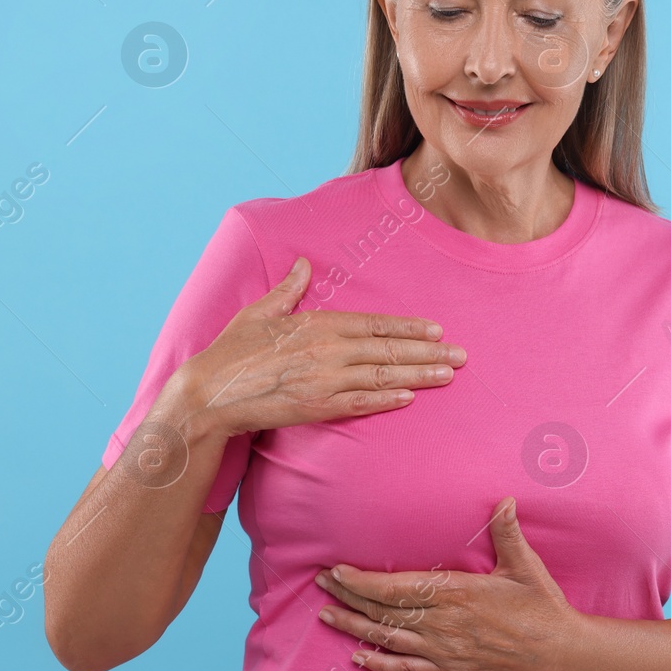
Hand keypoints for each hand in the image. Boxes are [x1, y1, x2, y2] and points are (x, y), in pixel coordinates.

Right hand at [171, 255, 466, 437]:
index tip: (437, 330)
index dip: (409, 327)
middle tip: (462, 355)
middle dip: (429, 353)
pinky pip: (359, 403)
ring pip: (382, 376)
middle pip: (388, 350)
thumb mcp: (260, 311)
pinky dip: (386, 400)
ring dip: (419, 376)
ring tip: (448, 375)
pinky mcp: (316, 407)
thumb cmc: (231, 351)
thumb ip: (289, 289)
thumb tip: (303, 262)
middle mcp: (327, 351)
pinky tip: (410, 398)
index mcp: (317, 324)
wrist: (208, 394)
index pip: (375, 323)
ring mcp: (324, 380)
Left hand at [314, 496, 579, 670]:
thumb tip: (504, 500)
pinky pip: (406, 668)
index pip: (397, 587)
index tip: (337, 571)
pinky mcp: (450, 670)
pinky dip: (380, 663)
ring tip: (326, 616)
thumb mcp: (525, 565)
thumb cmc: (542, 606)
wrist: (557, 653)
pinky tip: (359, 658)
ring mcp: (443, 650)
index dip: (363, 580)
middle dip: (348, 597)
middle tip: (320, 585)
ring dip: (353, 627)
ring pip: (387, 638)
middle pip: (383, 611)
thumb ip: (508, 533)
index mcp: (456, 593)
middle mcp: (443, 623)